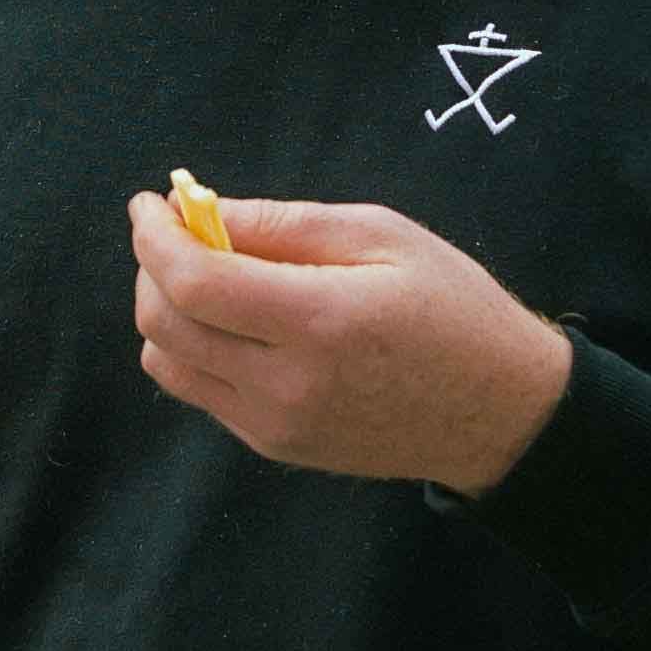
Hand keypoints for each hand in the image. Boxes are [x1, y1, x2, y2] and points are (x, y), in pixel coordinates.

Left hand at [130, 191, 576, 491]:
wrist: (499, 413)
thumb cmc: (453, 308)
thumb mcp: (382, 236)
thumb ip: (284, 223)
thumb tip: (200, 209)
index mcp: (320, 321)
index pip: (193, 283)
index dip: (155, 237)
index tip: (150, 203)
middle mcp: (287, 385)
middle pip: (164, 325)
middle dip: (152, 267)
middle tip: (178, 231)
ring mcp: (276, 425)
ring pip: (167, 364)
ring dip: (167, 312)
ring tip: (208, 276)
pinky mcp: (276, 447)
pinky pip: (200, 392)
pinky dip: (195, 348)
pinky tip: (237, 321)